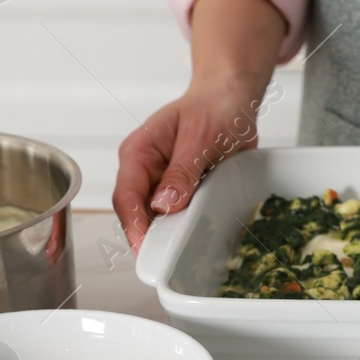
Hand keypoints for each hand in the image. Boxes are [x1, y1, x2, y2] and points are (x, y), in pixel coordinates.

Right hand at [113, 74, 270, 250]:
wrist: (232, 98)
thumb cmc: (214, 106)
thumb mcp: (201, 137)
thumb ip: (182, 171)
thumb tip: (164, 205)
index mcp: (138, 152)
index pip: (126, 196)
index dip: (134, 227)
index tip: (146, 250)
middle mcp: (145, 169)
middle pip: (138, 213)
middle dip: (151, 238)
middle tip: (170, 262)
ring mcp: (162, 181)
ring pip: (158, 217)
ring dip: (171, 234)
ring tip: (186, 255)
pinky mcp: (181, 189)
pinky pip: (179, 213)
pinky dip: (187, 226)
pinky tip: (199, 237)